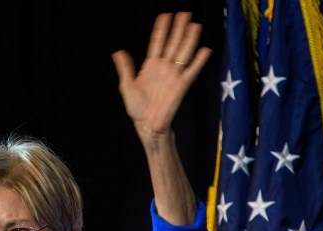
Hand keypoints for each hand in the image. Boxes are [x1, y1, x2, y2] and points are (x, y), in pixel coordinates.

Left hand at [111, 12, 211, 140]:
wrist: (146, 124)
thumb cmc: (136, 108)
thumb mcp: (126, 85)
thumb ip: (125, 68)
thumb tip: (117, 52)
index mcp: (150, 66)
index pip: (157, 42)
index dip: (161, 29)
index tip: (165, 15)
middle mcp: (164, 67)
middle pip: (173, 43)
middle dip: (178, 28)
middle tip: (185, 13)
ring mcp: (173, 75)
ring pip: (183, 53)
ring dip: (189, 39)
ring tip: (194, 25)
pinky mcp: (181, 85)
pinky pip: (192, 71)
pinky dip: (199, 61)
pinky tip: (205, 50)